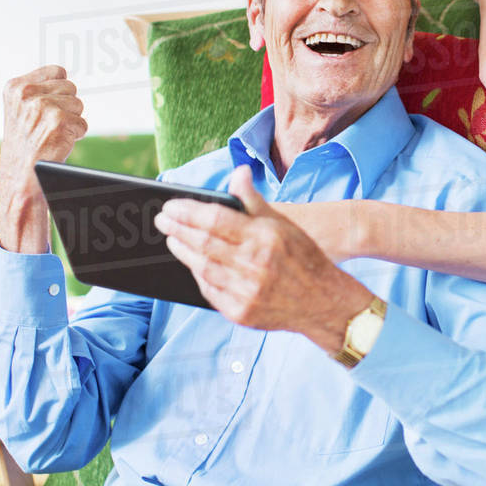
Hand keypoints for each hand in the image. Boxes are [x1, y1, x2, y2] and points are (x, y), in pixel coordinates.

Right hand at [0, 65, 86, 252]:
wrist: (19, 180)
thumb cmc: (24, 147)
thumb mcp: (21, 110)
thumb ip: (38, 90)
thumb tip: (65, 74)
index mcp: (15, 86)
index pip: (58, 71)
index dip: (59, 92)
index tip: (47, 108)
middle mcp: (26, 94)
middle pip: (71, 88)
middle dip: (66, 107)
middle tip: (47, 127)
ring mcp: (42, 107)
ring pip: (78, 105)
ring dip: (70, 122)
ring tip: (50, 136)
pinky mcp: (58, 122)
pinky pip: (83, 124)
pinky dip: (76, 135)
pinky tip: (57, 144)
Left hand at [155, 166, 372, 354]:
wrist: (324, 302)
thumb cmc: (304, 257)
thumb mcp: (284, 223)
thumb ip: (254, 200)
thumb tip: (238, 172)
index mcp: (264, 238)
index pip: (215, 219)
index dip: (188, 211)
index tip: (171, 205)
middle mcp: (254, 265)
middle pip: (203, 242)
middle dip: (177, 229)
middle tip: (161, 219)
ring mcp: (246, 291)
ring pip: (201, 267)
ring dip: (182, 251)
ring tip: (172, 239)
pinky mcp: (241, 313)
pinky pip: (209, 291)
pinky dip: (198, 275)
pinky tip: (192, 263)